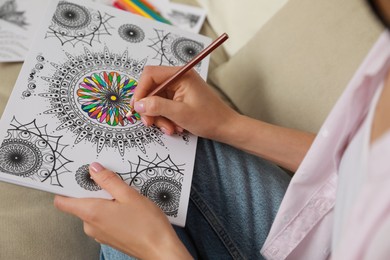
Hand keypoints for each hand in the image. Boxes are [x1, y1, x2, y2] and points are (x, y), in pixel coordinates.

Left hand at [54, 162, 191, 259]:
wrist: (160, 249)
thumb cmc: (147, 226)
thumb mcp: (129, 195)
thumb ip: (109, 180)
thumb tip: (94, 169)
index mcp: (91, 213)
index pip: (62, 201)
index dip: (67, 187)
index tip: (77, 176)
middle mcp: (91, 225)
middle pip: (81, 202)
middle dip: (95, 190)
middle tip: (113, 183)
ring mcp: (99, 233)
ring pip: (94, 210)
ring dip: (105, 200)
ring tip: (125, 197)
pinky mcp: (108, 237)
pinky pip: (103, 219)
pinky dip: (111, 211)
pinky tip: (128, 208)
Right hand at [131, 66, 239, 139]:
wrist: (226, 127)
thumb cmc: (209, 118)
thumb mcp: (180, 113)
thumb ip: (157, 106)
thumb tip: (139, 104)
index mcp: (181, 75)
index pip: (151, 74)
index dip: (140, 90)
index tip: (137, 107)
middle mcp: (179, 78)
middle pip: (152, 88)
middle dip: (150, 108)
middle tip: (150, 123)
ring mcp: (179, 88)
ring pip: (156, 100)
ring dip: (159, 116)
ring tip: (170, 128)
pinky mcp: (180, 98)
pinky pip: (164, 106)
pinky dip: (166, 118)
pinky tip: (175, 127)